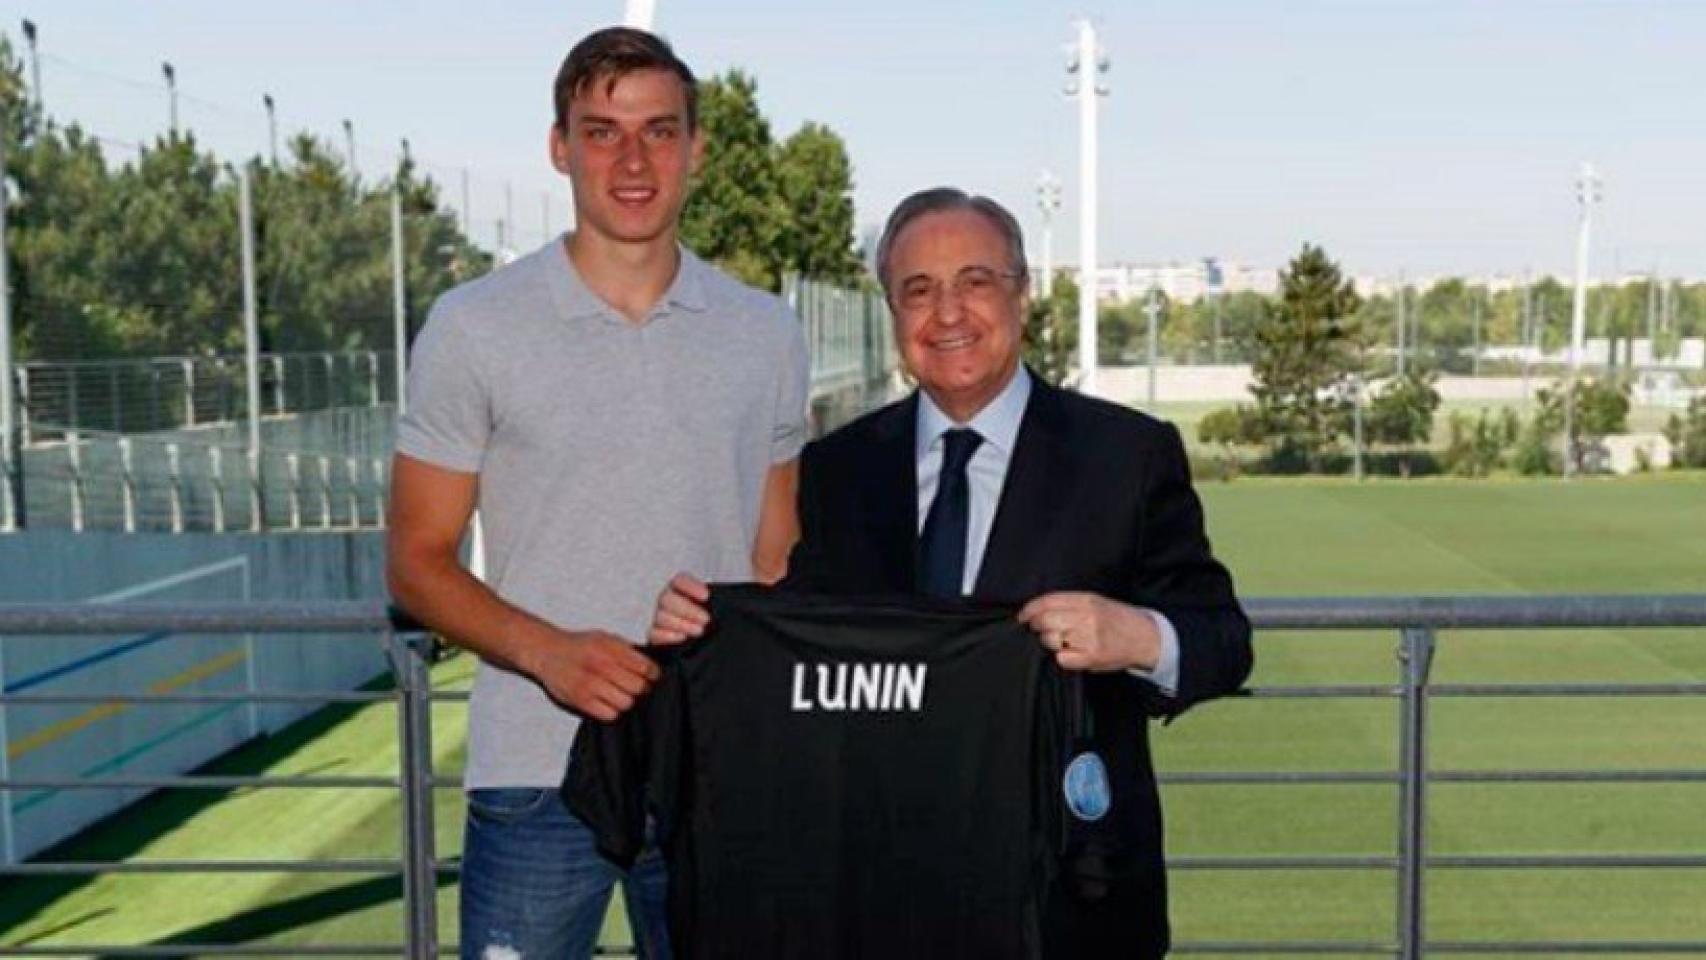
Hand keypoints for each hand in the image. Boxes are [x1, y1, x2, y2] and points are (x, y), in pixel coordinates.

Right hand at [519, 625, 659, 722]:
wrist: (547, 652)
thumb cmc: (578, 646)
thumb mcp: (606, 638)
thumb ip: (627, 650)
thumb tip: (651, 664)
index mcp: (610, 647)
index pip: (645, 667)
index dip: (653, 674)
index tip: (652, 676)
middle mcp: (600, 665)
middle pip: (638, 687)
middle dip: (641, 689)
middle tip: (637, 687)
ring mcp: (589, 684)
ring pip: (625, 703)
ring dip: (626, 700)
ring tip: (619, 694)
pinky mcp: (580, 701)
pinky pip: (609, 714)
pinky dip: (612, 710)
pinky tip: (607, 701)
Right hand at [648, 572, 710, 645]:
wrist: (700, 640)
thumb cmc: (707, 617)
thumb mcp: (713, 604)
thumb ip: (715, 598)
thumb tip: (722, 595)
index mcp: (679, 588)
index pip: (680, 581)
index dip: (691, 587)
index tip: (706, 596)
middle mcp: (666, 600)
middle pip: (667, 599)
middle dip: (688, 610)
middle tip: (706, 619)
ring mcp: (658, 617)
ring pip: (661, 617)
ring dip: (681, 624)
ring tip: (699, 630)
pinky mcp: (654, 635)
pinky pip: (653, 633)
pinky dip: (667, 636)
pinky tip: (682, 638)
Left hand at [1017, 592, 1160, 672]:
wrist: (1145, 637)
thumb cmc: (1117, 620)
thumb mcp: (1095, 602)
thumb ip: (1069, 604)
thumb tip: (1037, 610)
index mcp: (1086, 600)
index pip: (1048, 601)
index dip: (1030, 609)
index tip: (1022, 616)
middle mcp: (1087, 617)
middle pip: (1045, 621)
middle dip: (1037, 627)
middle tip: (1040, 631)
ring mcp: (1089, 638)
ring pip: (1051, 640)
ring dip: (1050, 643)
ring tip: (1063, 642)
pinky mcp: (1092, 657)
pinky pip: (1062, 659)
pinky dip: (1063, 658)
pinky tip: (1073, 654)